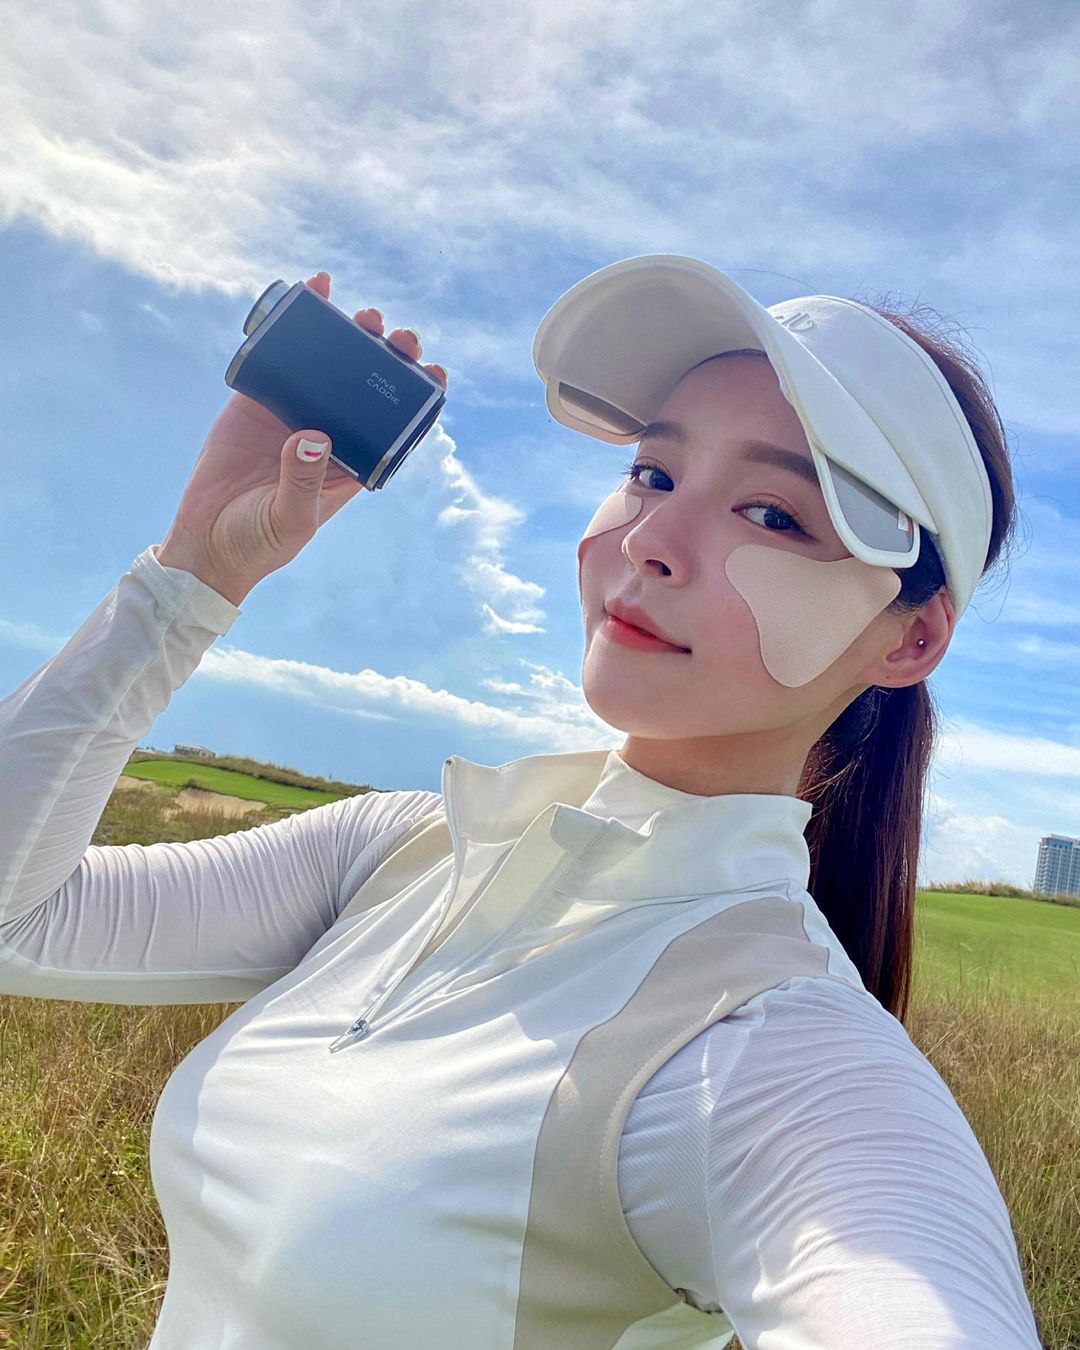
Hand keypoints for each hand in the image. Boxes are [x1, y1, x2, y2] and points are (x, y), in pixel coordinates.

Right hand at [156, 271, 447, 605]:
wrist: (206, 541)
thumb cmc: (261, 540)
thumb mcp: (290, 518)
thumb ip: (303, 483)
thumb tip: (313, 436)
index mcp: (352, 464)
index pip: (396, 425)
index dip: (417, 397)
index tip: (434, 371)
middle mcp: (330, 433)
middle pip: (367, 386)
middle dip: (388, 356)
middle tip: (395, 334)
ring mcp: (295, 413)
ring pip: (330, 365)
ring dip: (348, 335)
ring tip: (362, 313)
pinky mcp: (258, 401)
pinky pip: (280, 358)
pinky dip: (293, 329)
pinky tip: (307, 295)